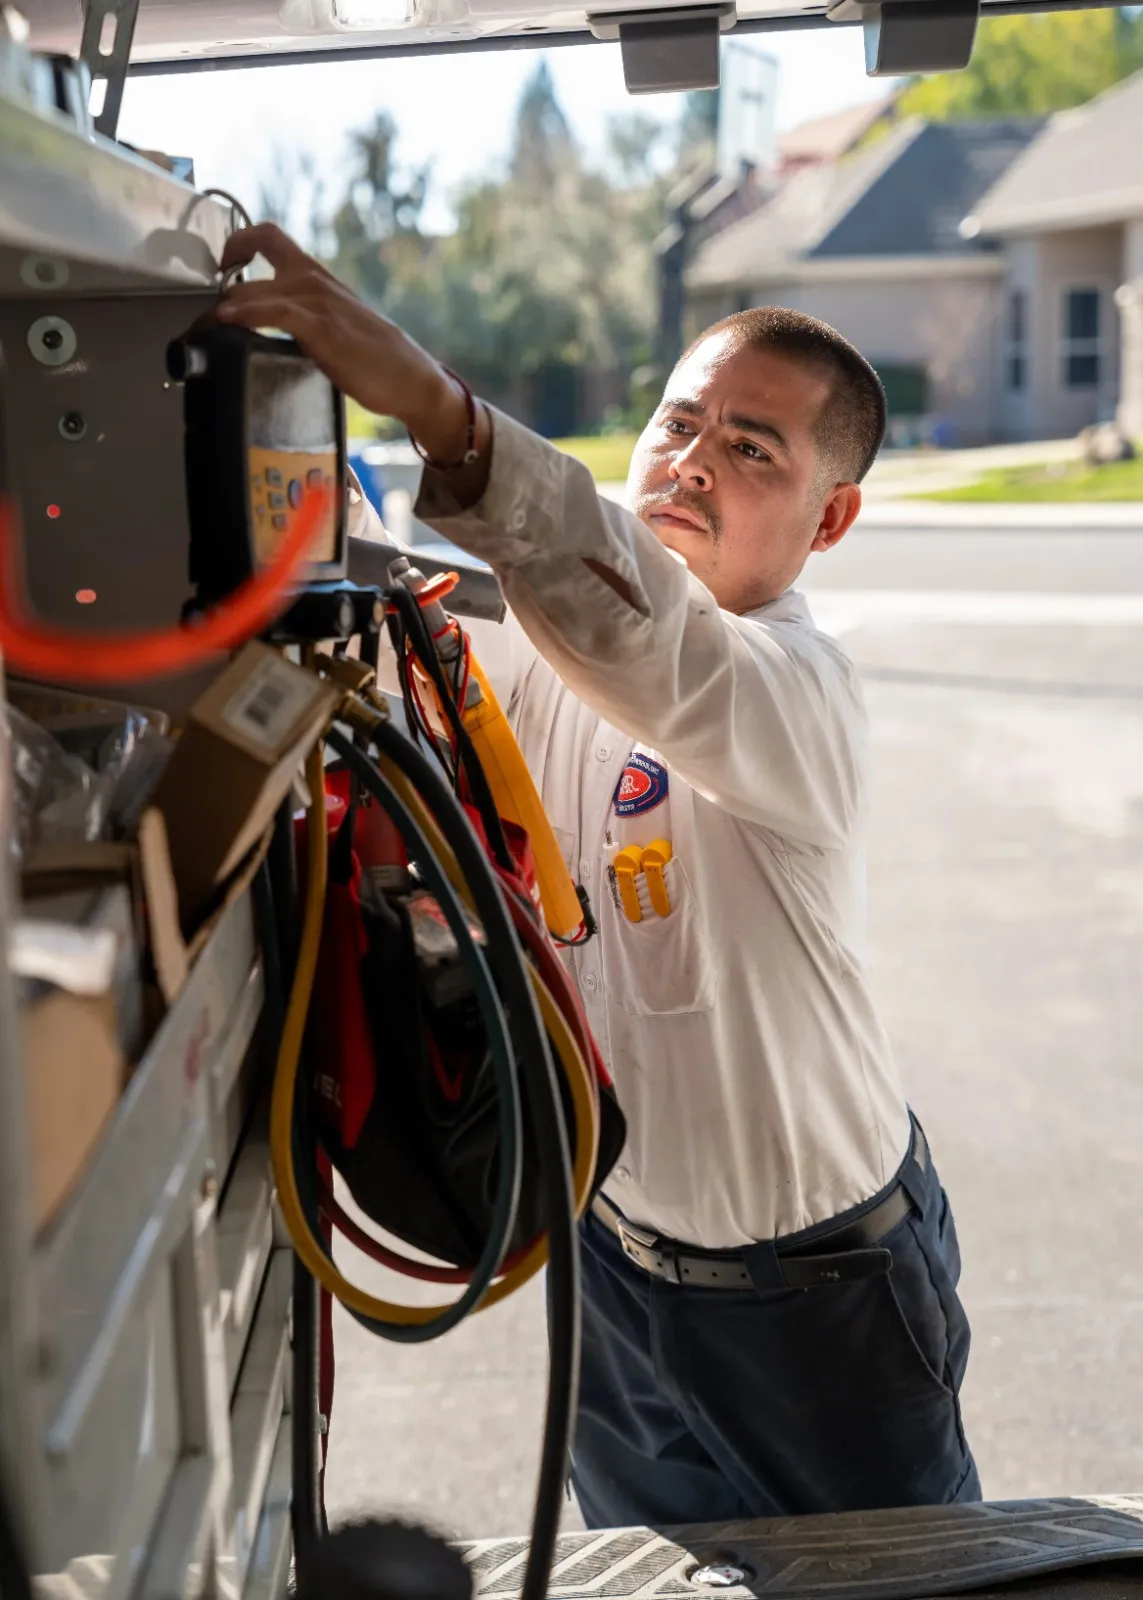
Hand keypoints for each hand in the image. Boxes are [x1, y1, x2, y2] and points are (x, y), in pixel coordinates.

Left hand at [216, 224, 481, 469]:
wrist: (410, 378)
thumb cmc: (377, 359)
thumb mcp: (335, 326)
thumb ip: (305, 319)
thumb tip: (274, 331)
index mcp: (317, 277)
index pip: (269, 236)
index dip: (237, 242)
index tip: (221, 265)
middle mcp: (313, 281)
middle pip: (250, 264)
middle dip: (216, 287)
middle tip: (197, 315)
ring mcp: (316, 302)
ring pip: (252, 290)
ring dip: (220, 307)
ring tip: (200, 326)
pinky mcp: (320, 328)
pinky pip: (272, 312)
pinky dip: (244, 314)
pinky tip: (226, 322)